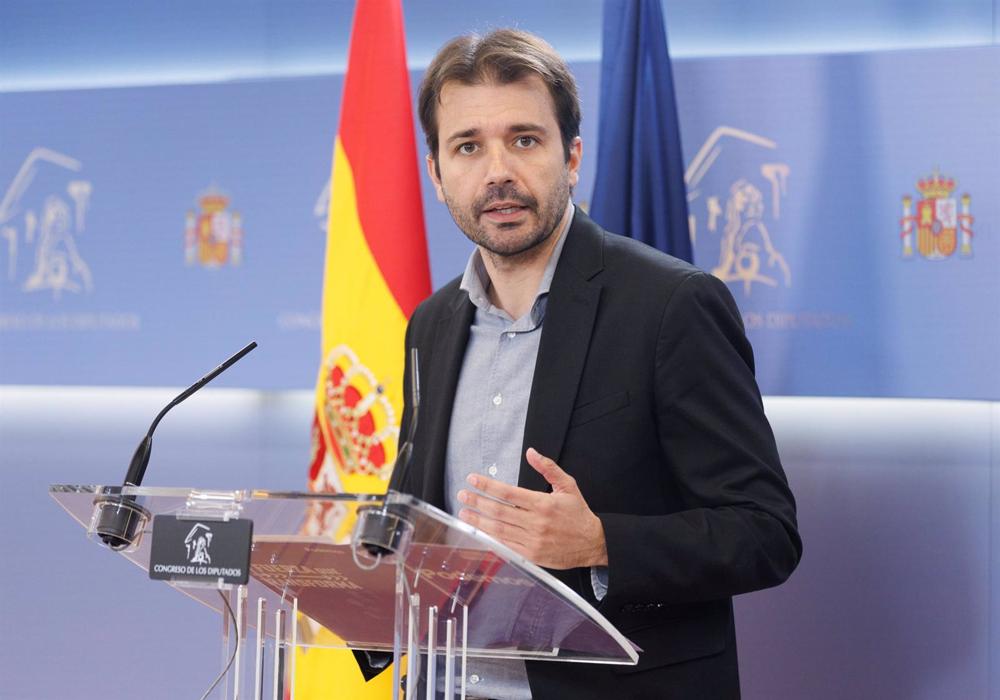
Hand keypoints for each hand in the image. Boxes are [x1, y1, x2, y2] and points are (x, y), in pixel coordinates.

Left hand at [456, 447, 606, 569]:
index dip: (487, 485)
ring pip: (498, 529)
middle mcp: (536, 523)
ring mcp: (532, 541)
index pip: (507, 493)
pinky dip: (490, 538)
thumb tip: (531, 452)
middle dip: (477, 502)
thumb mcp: (568, 485)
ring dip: (478, 521)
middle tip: (463, 494)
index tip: (472, 479)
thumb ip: (548, 468)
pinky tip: (479, 531)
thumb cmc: (578, 514)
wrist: (594, 543)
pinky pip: (506, 546)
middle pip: (498, 511)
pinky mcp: (531, 556)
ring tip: (464, 513)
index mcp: (543, 504)